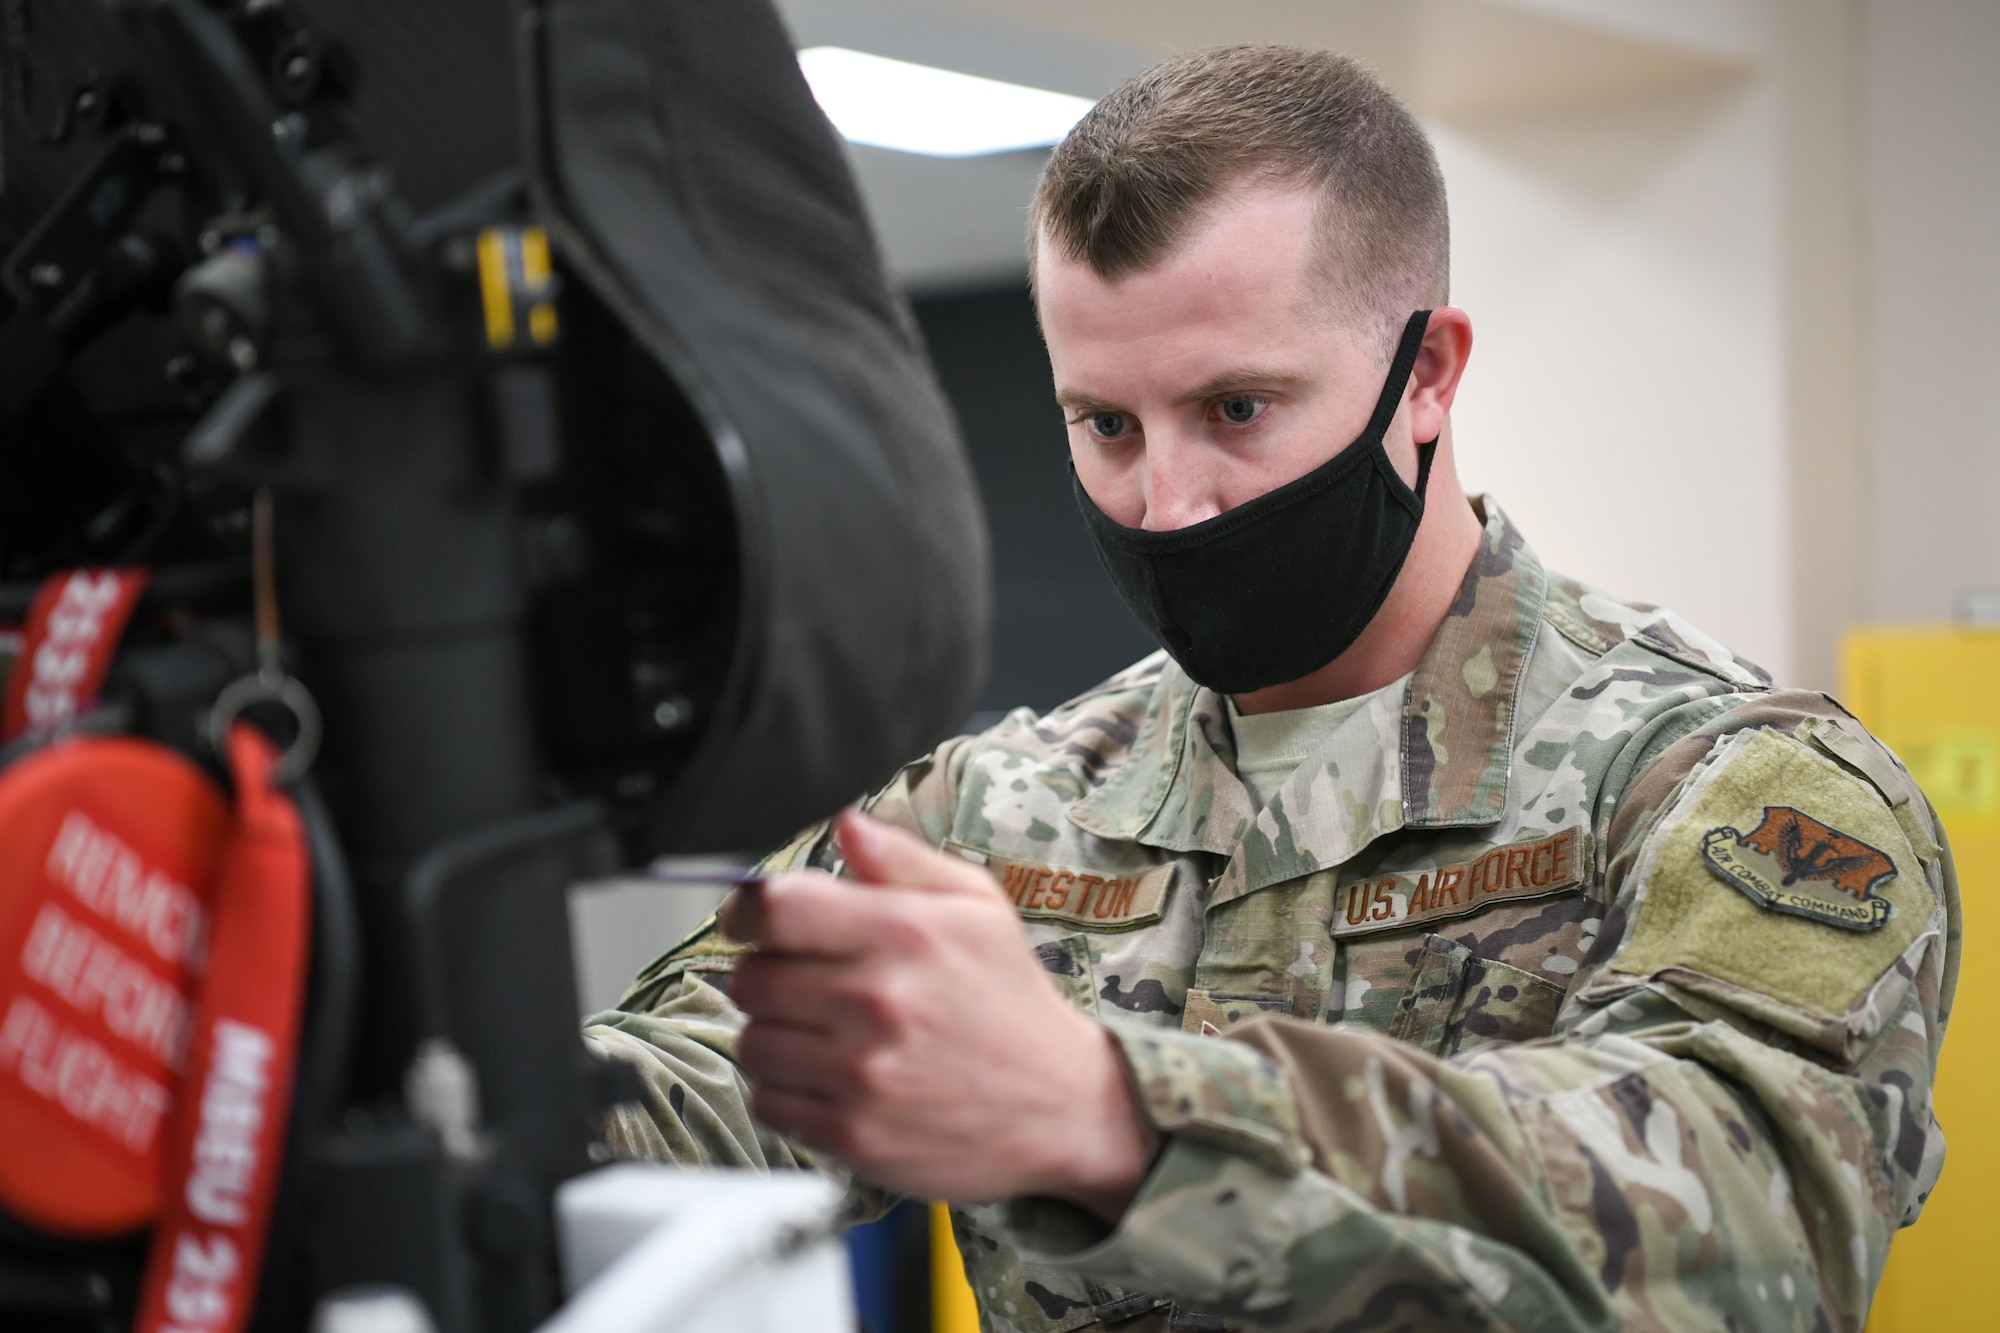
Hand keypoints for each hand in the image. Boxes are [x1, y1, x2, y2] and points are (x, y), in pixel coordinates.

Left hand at [719, 809, 1156, 1216]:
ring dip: (774, 1034)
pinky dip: (786, 1090)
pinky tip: (829, 1078)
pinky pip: (770, 1102)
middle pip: (751, 978)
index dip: (745, 911)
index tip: (750, 921)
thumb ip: (903, 860)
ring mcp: (862, 1074)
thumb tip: (844, 825)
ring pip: (753, 1042)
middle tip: (805, 982)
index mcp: (903, 933)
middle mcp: (876, 1002)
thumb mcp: (979, 908)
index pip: (775, 909)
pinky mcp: (853, 1135)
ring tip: (821, 1033)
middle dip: (767, 974)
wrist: (1062, 1108)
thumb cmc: (1011, 1002)